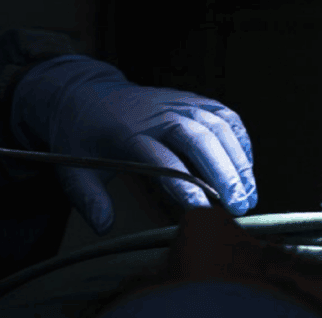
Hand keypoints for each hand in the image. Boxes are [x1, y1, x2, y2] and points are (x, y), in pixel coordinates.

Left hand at [11, 55, 256, 234]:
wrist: (87, 94)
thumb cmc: (83, 137)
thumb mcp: (72, 169)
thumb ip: (89, 200)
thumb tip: (104, 227)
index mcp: (128, 132)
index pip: (162, 159)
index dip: (184, 185)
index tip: (202, 210)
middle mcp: (159, 114)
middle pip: (200, 138)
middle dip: (224, 173)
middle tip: (239, 205)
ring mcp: (180, 102)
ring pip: (219, 126)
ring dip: (238, 161)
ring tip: (249, 193)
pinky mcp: (194, 99)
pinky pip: (226, 116)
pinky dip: (240, 140)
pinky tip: (246, 166)